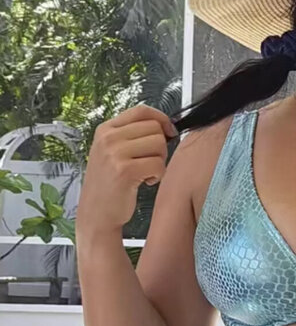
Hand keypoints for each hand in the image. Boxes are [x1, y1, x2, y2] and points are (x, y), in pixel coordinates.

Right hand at [76, 104, 178, 233]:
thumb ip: (132, 136)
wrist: (96, 215)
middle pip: (154, 128)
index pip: (141, 111)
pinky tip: (145, 182)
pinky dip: (158, 175)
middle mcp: (108, 138)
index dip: (162, 119)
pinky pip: (158, 164)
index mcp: (105, 130)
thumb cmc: (109, 185)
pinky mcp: (125, 171)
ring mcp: (115, 153)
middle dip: (160, 146)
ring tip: (145, 173)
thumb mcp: (111, 152)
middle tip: (149, 163)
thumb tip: (165, 126)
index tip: (169, 132)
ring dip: (159, 161)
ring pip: (159, 144)